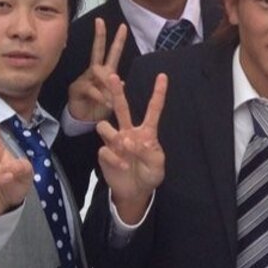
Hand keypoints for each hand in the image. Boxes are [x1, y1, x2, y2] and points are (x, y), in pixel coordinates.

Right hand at [67, 18, 127, 123]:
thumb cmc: (100, 107)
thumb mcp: (113, 98)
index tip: (123, 26)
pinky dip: (102, 96)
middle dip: (100, 35)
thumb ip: (116, 88)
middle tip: (100, 20)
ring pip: (98, 71)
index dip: (117, 40)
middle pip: (98, 50)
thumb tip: (122, 81)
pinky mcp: (78, 88)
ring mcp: (85, 78)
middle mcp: (94, 72)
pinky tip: (108, 103)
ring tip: (114, 99)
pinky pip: (93, 89)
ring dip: (108, 83)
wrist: (84, 121)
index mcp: (105, 71)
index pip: (111, 52)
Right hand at [96, 73, 166, 224]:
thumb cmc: (150, 174)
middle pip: (122, 108)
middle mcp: (129, 132)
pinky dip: (115, 158)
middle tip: (112, 76)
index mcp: (147, 132)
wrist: (135, 191)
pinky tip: (123, 166)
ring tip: (124, 148)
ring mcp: (116, 142)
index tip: (163, 76)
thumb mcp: (157, 165)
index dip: (158, 93)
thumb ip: (147, 152)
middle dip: (116, 92)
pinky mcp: (105, 153)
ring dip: (113, 135)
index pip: (154, 110)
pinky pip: (104, 149)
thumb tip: (129, 140)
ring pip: (105, 126)